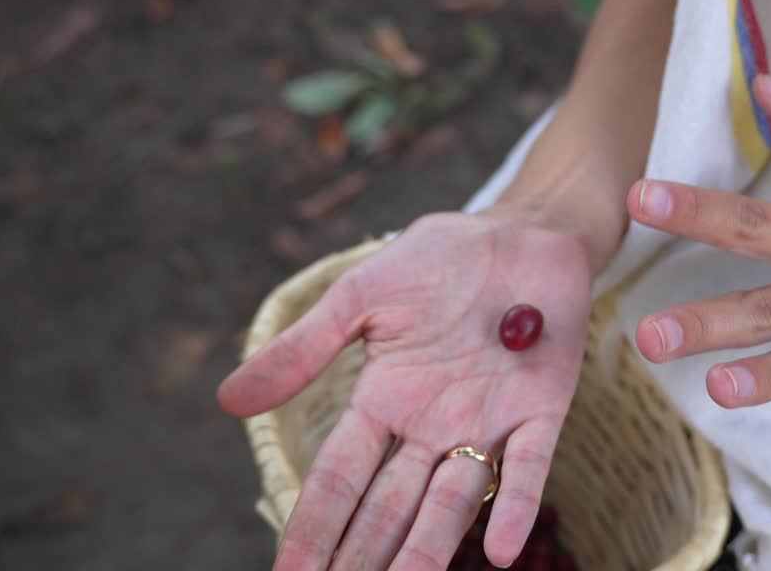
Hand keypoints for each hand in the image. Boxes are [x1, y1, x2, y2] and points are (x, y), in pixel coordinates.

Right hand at [218, 209, 592, 569]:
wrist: (520, 231)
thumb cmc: (440, 259)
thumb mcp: (361, 296)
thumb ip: (306, 350)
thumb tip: (227, 402)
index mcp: (384, 401)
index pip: (341, 478)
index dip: (315, 526)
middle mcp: (432, 426)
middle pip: (390, 506)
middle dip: (364, 557)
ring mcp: (488, 422)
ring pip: (452, 503)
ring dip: (429, 551)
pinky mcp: (542, 410)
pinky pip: (528, 466)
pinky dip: (516, 505)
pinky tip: (503, 552)